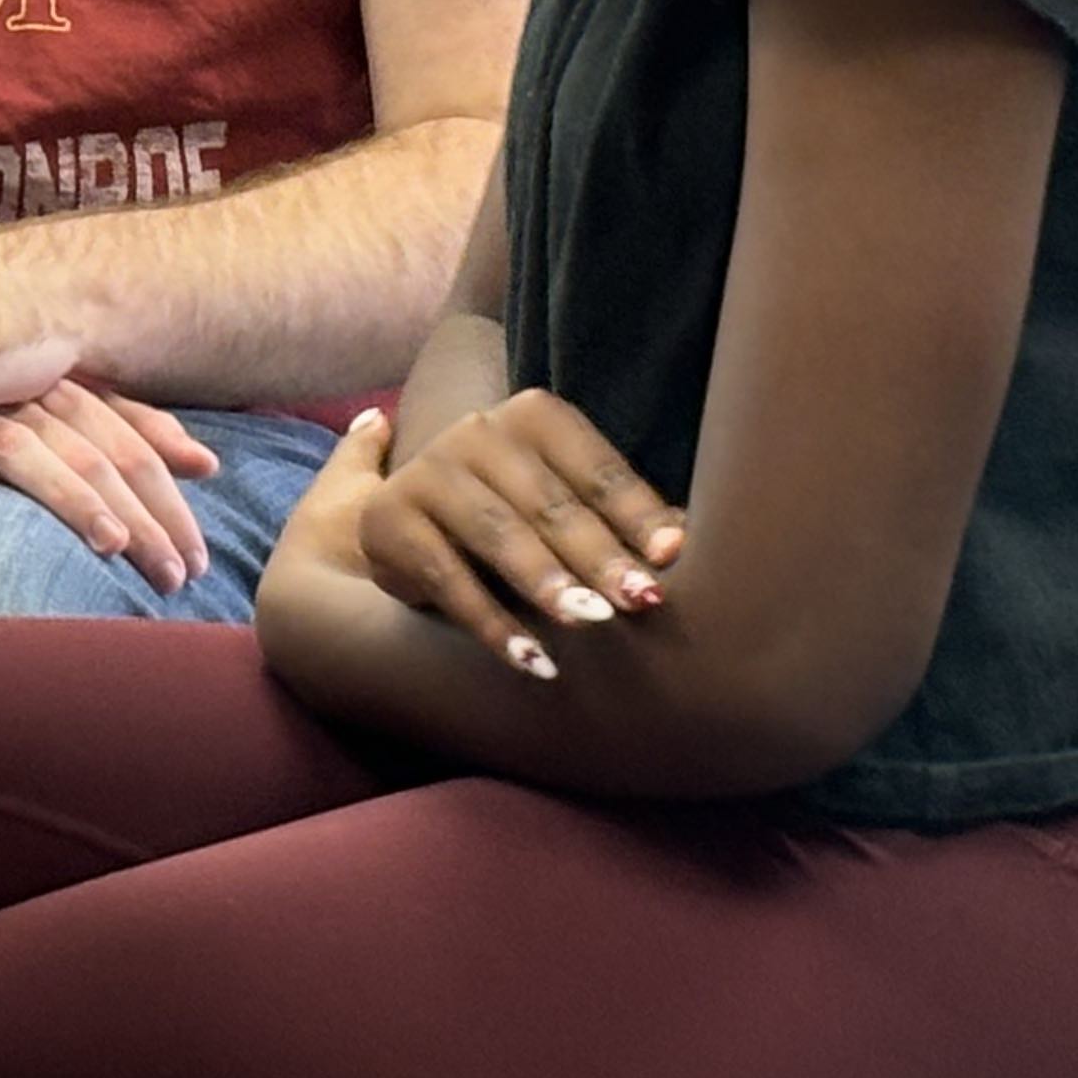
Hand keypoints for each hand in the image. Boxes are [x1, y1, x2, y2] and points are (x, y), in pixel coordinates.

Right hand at [0, 378, 219, 594]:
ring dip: (68, 493)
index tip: (198, 559)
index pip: (125, 441)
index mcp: (57, 391)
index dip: (166, 498)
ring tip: (111, 543)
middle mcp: (17, 394)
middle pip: (90, 452)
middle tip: (176, 577)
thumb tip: (207, 463)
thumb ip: (125, 431)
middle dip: (140, 514)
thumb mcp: (58, 407)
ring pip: (23, 447)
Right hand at [359, 389, 683, 678]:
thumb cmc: (515, 518)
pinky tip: (534, 660)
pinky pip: (448, 578)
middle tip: (641, 600)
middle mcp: (477, 431)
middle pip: (550, 502)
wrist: (402, 525)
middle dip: (599, 554)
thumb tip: (690, 549)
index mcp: (533, 416)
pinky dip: (493, 624)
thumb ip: (620, 525)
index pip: (595, 468)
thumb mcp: (564, 509)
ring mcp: (428, 470)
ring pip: (498, 532)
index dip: (637, 514)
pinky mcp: (388, 519)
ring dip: (547, 580)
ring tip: (592, 621)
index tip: (674, 558)